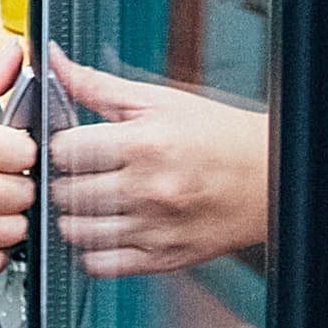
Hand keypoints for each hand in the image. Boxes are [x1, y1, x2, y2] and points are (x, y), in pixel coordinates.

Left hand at [46, 47, 268, 277]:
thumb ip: (98, 85)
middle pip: (66, 192)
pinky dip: (92, 250)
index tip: (69, 145)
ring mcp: (154, 229)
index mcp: (143, 144)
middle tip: (76, 173)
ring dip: (72, 216)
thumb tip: (56, 63)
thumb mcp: (158, 100)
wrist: (271, 176)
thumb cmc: (219, 136)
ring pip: (76, 232)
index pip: (64, 151)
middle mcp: (147, 189)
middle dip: (63, 180)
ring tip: (87, 200)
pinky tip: (103, 230)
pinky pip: (103, 264)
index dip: (60, 146)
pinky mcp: (163, 258)